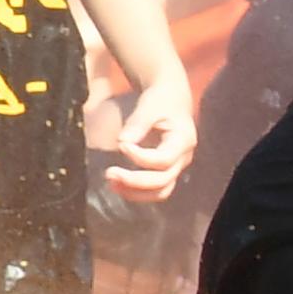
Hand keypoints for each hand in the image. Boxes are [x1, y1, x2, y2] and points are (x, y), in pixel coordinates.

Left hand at [99, 79, 198, 204]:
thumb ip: (137, 123)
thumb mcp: (149, 105)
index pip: (163, 159)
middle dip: (135, 181)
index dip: (141, 157)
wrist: (170, 100)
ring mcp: (176, 167)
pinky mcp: (166, 171)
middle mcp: (183, 158)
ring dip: (136, 192)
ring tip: (111, 183)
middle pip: (163, 180)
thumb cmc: (160, 101)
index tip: (121, 145)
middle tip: (109, 174)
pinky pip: (155, 189)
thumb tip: (123, 141)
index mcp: (183, 140)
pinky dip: (137, 191)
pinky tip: (117, 185)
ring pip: (161, 191)